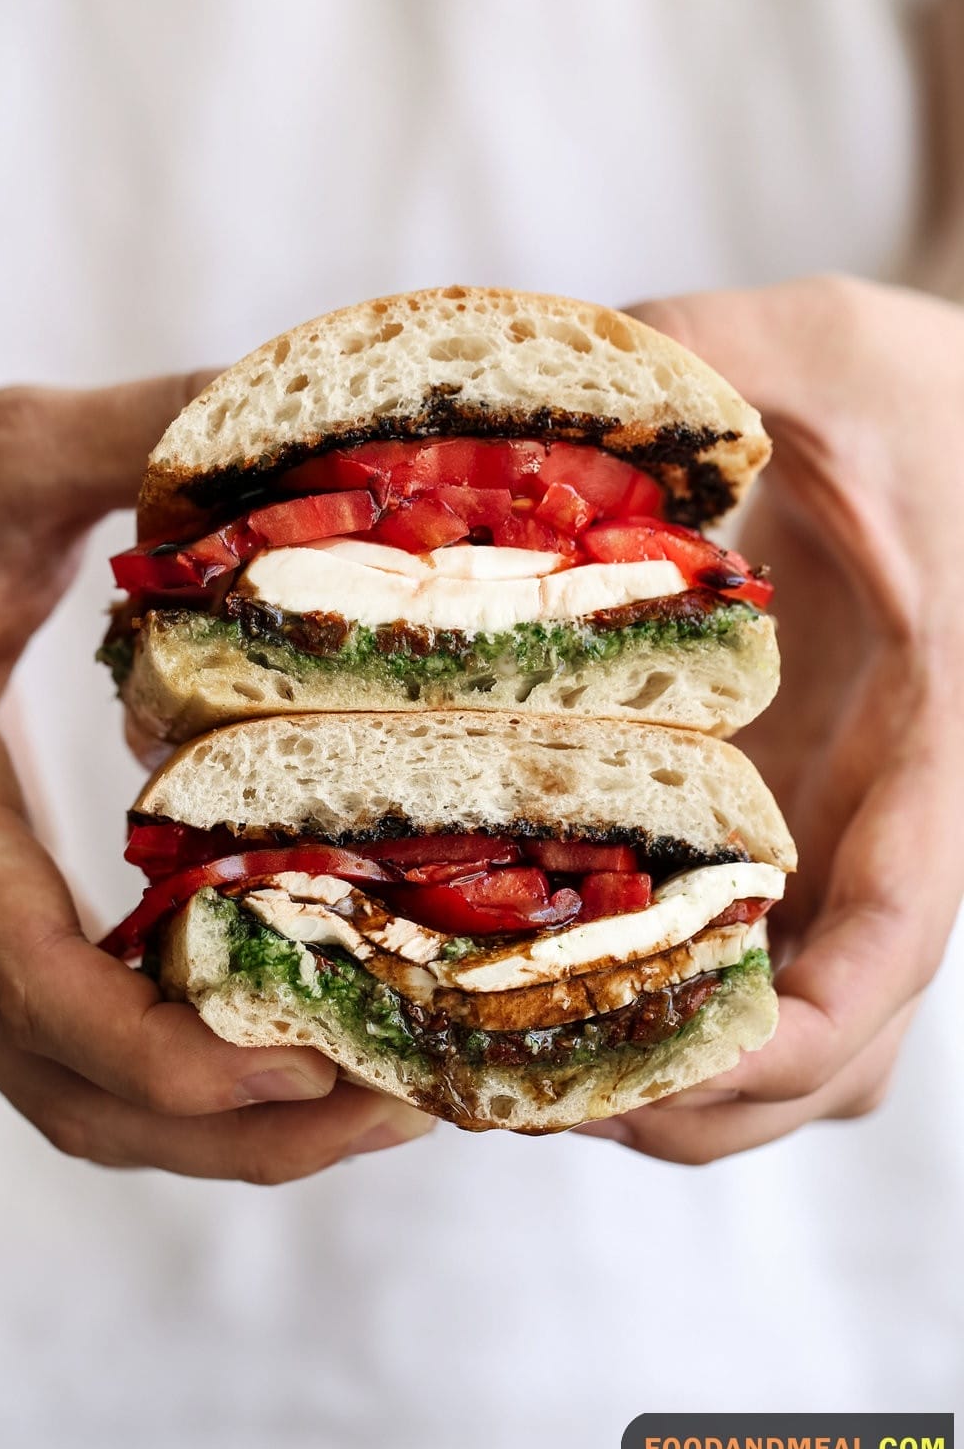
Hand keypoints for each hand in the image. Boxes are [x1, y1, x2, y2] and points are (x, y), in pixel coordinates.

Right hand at [0, 381, 433, 1179]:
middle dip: (242, 1133)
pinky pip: (88, 1052)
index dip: (173, 1059)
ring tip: (382, 1088)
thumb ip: (130, 440)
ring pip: (83, 1101)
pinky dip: (193, 1075)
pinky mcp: (2, 933)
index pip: (36, 990)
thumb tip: (296, 404)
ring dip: (229, 1128)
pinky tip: (300, 1027)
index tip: (315, 1064)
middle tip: (403, 1103)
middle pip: (80, 1099)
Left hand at [583, 276, 963, 1161]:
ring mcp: (857, 846)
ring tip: (526, 1054)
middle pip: (834, 1053)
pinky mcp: (809, 834)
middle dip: (697, 1100)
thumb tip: (541, 388)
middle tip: (530, 1085)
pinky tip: (559, 976)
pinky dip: (675, 1014)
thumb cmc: (937, 387)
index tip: (637, 1075)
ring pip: (803, 1043)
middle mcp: (904, 830)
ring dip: (682, 1082)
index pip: (885, 952)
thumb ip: (705, 355)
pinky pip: (761, 974)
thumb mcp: (827, 348)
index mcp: (948, 751)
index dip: (772, 1048)